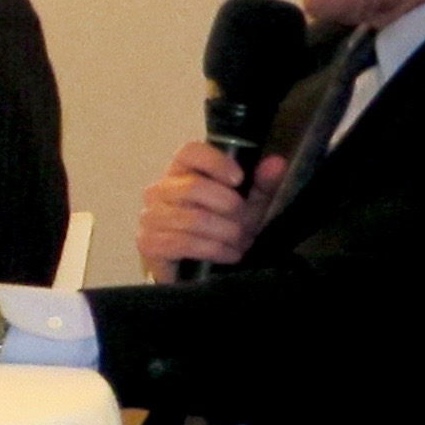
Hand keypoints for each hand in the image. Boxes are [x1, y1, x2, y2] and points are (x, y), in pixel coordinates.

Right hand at [137, 141, 281, 276]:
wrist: (198, 272)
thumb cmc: (220, 231)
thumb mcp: (247, 206)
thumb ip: (262, 185)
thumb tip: (276, 163)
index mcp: (182, 173)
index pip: (190, 152)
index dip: (215, 162)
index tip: (239, 179)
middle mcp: (160, 190)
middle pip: (192, 187)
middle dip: (228, 208)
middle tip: (245, 224)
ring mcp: (150, 217)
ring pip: (193, 218)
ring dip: (225, 233)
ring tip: (240, 242)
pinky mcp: (148, 243)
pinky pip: (183, 243)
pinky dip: (213, 250)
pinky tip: (228, 254)